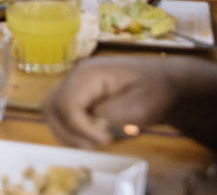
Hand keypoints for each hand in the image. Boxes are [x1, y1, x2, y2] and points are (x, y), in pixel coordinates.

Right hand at [44, 57, 181, 148]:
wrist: (165, 83)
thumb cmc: (157, 91)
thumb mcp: (141, 105)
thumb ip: (112, 112)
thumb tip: (90, 120)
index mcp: (90, 74)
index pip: (66, 103)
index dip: (80, 127)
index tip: (105, 138)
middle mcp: (76, 76)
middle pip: (52, 106)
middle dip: (68, 131)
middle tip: (94, 143)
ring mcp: (76, 84)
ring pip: (52, 111)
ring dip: (67, 132)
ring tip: (93, 142)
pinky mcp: (79, 95)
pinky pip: (62, 113)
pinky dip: (70, 130)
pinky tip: (91, 137)